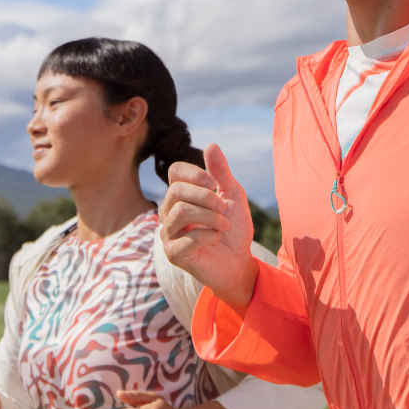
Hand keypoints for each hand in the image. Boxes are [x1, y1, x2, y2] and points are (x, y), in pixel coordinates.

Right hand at [160, 143, 257, 308]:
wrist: (239, 262)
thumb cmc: (234, 229)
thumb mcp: (233, 196)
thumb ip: (221, 173)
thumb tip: (211, 146)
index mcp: (182, 196)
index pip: (175, 172)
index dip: (194, 174)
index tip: (214, 184)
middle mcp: (170, 212)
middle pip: (176, 191)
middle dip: (206, 197)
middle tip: (223, 207)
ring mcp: (169, 233)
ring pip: (179, 213)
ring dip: (210, 217)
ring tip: (224, 226)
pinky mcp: (173, 254)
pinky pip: (186, 238)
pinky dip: (208, 236)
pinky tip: (216, 240)